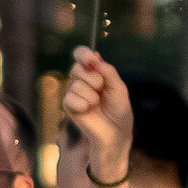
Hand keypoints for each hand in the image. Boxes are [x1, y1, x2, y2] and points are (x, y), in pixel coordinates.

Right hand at [59, 46, 131, 182]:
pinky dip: (83, 104)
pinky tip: (88, 111)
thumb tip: (95, 57)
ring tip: (97, 105)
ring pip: (76, 84)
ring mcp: (73, 93)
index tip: (90, 58)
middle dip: (93, 79)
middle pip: (77, 68)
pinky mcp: (68, 106)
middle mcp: (81, 80)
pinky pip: (70, 97)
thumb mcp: (119, 88)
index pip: (81, 56)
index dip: (83, 54)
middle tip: (101, 90)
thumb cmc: (119, 111)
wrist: (115, 133)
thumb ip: (108, 72)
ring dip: (91, 95)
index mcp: (94, 73)